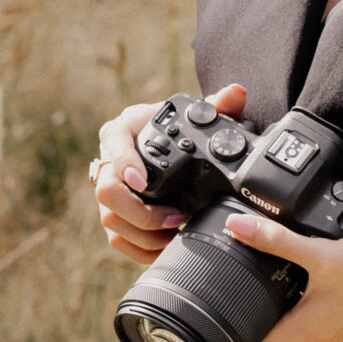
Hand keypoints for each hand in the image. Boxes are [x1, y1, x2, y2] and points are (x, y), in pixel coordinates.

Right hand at [91, 83, 246, 266]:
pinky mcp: (115, 216)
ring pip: (110, 219)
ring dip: (144, 233)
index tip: (143, 181)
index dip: (124, 163)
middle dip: (140, 210)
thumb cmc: (181, 133)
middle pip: (105, 189)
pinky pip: (117, 239)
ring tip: (177, 233)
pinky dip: (141, 248)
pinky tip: (166, 248)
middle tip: (175, 216)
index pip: (112, 142)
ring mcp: (110, 192)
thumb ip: (218, 106)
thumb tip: (236, 93)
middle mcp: (110, 160)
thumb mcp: (198, 119)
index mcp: (125, 131)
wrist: (172, 152)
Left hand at [225, 216, 342, 341]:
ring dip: (265, 317)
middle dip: (238, 330)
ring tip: (244, 295)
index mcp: (300, 332)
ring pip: (283, 331)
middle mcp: (311, 339)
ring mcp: (325, 333)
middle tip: (211, 313)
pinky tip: (288, 288)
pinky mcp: (336, 321)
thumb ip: (276, 241)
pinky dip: (289, 310)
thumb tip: (238, 227)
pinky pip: (302, 321)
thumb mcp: (319, 254)